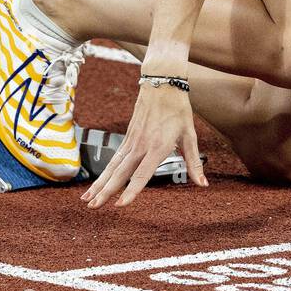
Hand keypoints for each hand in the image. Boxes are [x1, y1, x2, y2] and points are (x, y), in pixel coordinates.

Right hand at [82, 82, 207, 207]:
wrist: (162, 83)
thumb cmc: (178, 109)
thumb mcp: (190, 136)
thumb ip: (194, 163)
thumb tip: (203, 184)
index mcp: (158, 147)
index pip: (142, 174)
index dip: (131, 190)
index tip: (121, 204)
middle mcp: (141, 146)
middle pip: (120, 173)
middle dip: (106, 191)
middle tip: (93, 207)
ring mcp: (131, 141)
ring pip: (112, 167)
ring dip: (99, 184)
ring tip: (87, 200)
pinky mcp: (127, 137)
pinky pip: (113, 159)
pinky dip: (104, 172)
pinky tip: (97, 183)